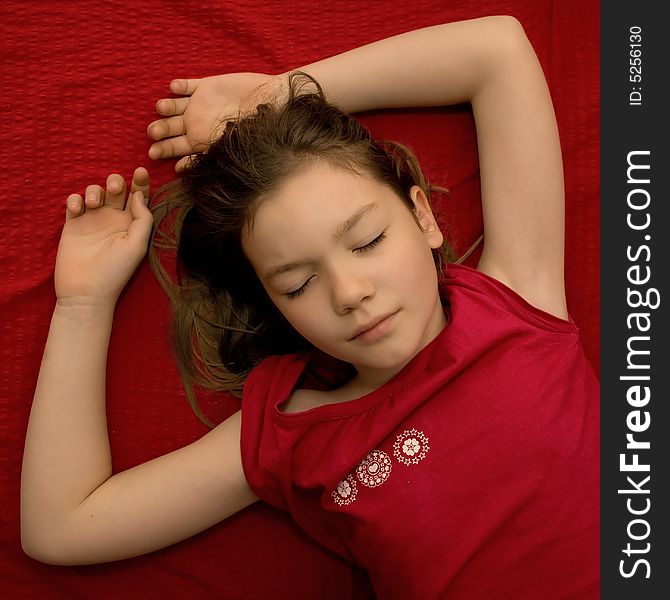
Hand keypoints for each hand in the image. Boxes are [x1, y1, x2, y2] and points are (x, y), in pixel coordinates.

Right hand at [55, 168, 152, 305]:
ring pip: (95, 192)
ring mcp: (93, 221)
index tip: (140, 171)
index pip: (139, 198)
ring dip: (94, 191)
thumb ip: (143, 218)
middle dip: (115, 182)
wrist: (85, 291)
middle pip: (117, 190)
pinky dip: (75, 200)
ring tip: (92, 205)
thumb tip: (138, 194)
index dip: (141, 183)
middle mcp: (114, 220)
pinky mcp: (73, 225)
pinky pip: (74, 202)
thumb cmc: (115, 270)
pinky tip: (77, 209)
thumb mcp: (137, 245)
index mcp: (132, 224)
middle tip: (114, 188)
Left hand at [147, 73, 279, 171]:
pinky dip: (180, 86)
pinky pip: (188, 85)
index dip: (163, 150)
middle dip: (161, 129)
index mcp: (200, 140)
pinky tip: (173, 88)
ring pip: (174, 105)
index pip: (176, 147)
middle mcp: (196, 123)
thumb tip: (177, 169)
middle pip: (171, 127)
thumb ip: (202, 155)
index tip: (152, 153)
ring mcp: (199, 104)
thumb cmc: (252, 131)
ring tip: (162, 107)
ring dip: (166, 106)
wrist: (270, 105)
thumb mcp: (226, 147)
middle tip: (153, 131)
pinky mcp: (206, 87)